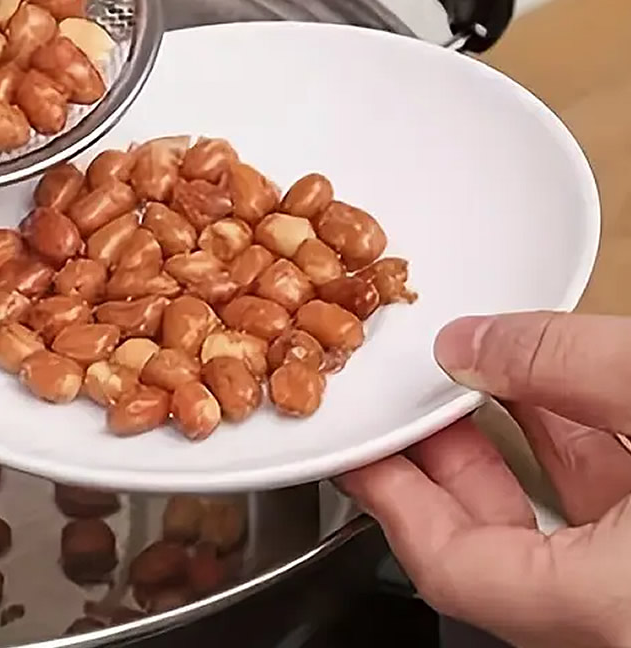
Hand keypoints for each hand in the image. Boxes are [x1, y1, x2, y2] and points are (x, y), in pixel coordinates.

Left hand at [339, 311, 630, 647]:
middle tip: (404, 407)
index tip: (355, 452)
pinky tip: (553, 387)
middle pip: (497, 545)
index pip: (454, 569)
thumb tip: (471, 342)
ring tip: (468, 378)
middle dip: (442, 461)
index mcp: (610, 607)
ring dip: (509, 445)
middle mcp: (625, 615)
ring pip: (560, 525)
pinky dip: (573, 444)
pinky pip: (608, 506)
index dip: (389, 498)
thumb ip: (563, 364)